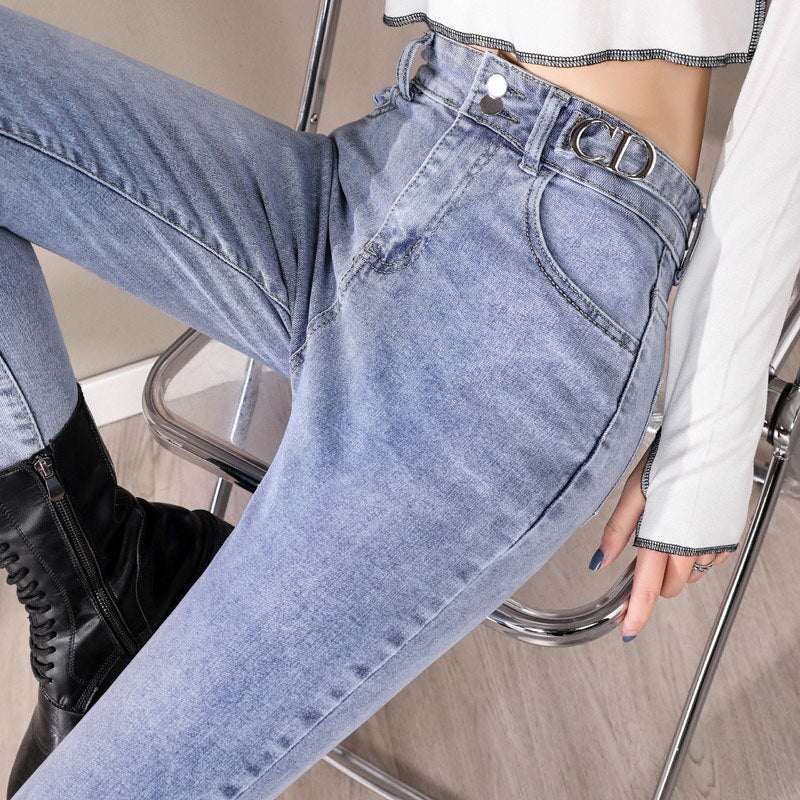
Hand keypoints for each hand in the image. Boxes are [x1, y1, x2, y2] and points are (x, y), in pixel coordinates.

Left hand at [588, 440, 733, 640]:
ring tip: (667, 531)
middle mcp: (693, 546)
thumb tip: (601, 561)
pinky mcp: (730, 536)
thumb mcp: (633, 490)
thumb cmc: (670, 458)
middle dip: (655, 579)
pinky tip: (688, 527)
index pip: (648, 589)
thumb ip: (618, 531)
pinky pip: (710, 560)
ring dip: (676, 566)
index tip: (627, 631)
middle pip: (670, 587)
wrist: (712, 439)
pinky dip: (696, 554)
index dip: (637, 614)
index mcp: (663, 536)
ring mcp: (715, 543)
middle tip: (644, 551)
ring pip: (690, 576)